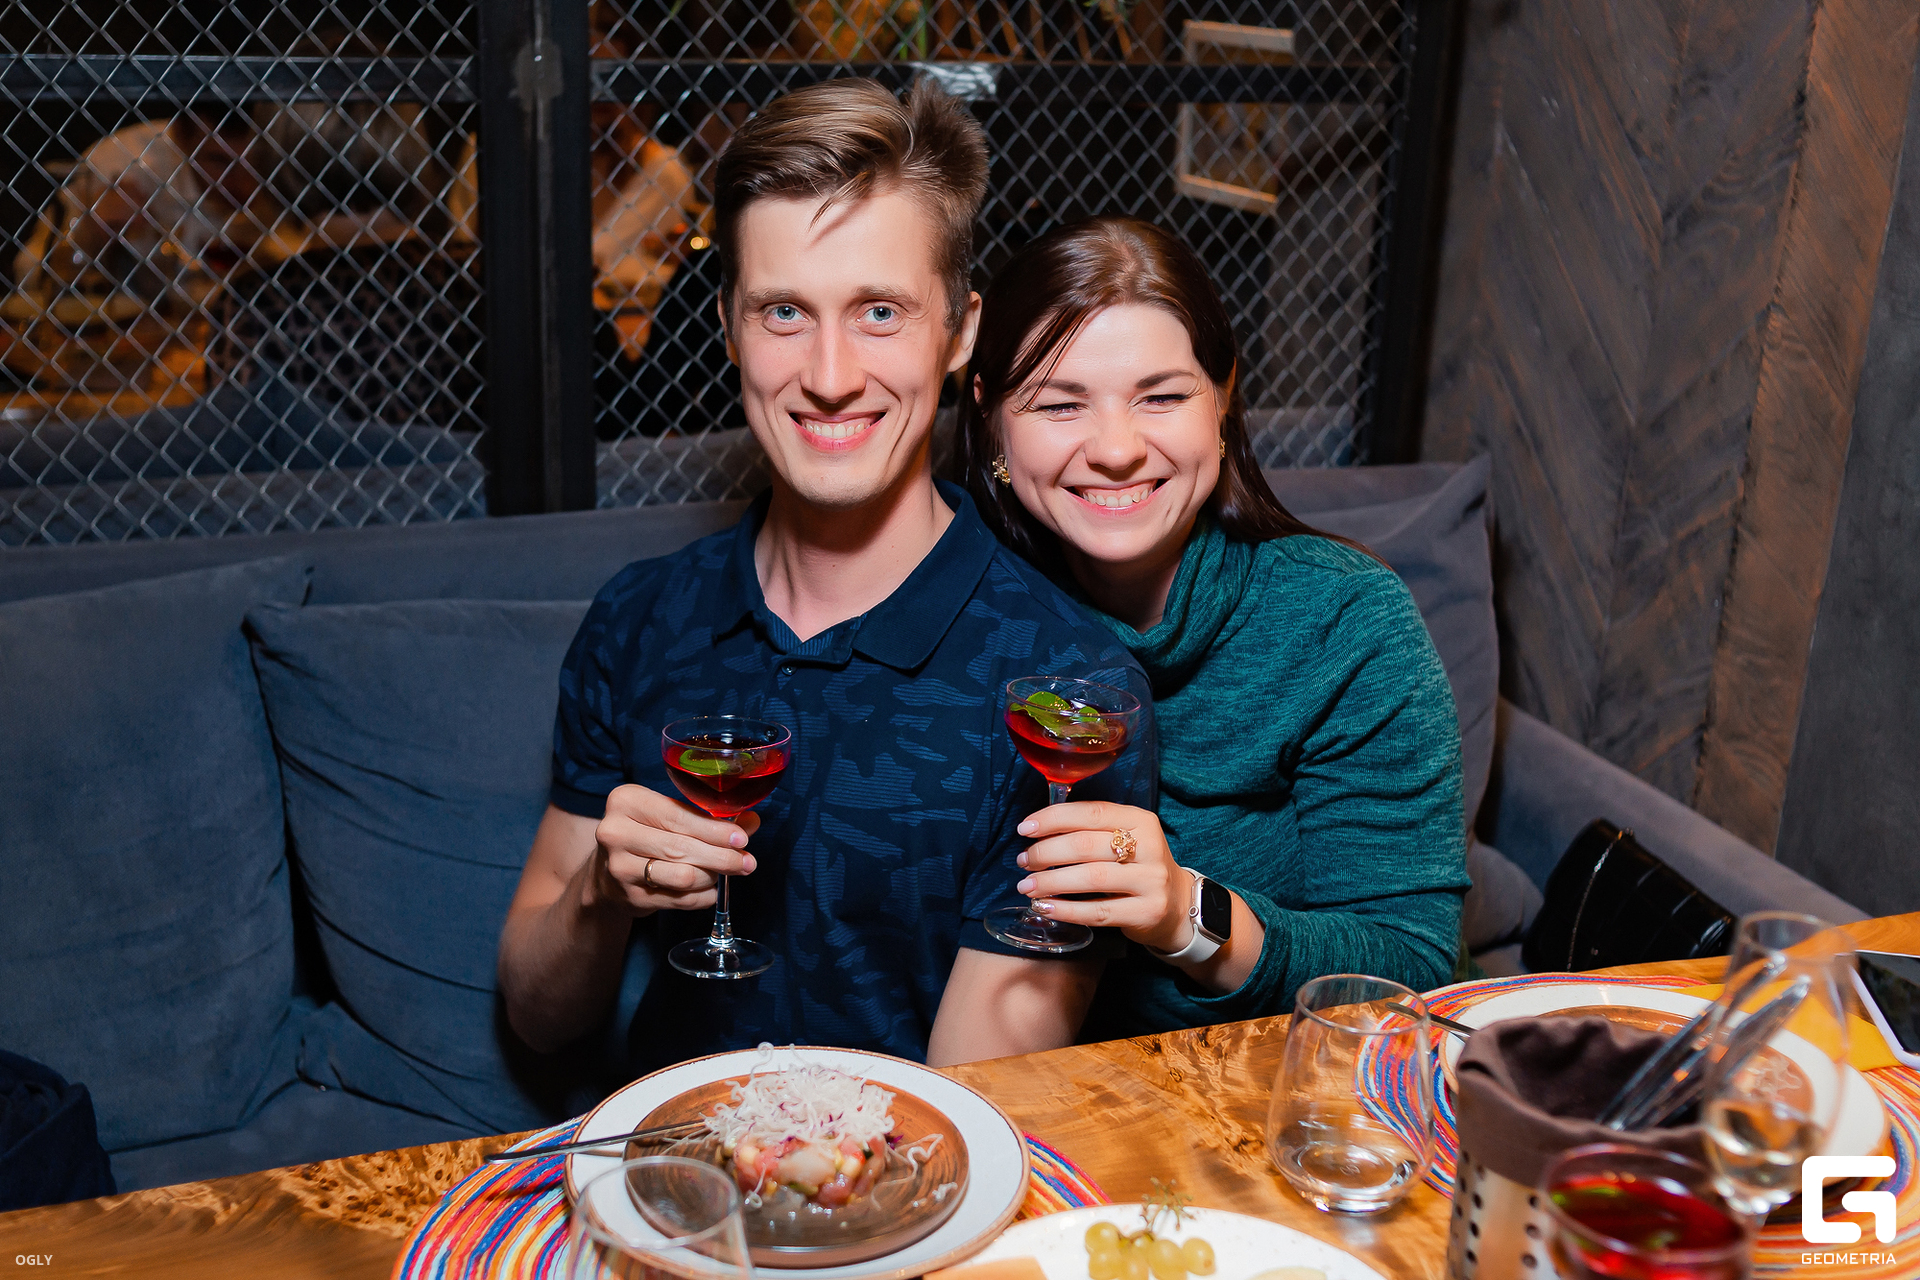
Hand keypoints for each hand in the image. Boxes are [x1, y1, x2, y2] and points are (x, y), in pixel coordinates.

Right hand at [587, 783, 759, 916]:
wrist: (605, 873)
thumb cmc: (645, 834)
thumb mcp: (667, 815)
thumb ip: (707, 817)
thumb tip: (751, 822)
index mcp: (625, 801)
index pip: (677, 816)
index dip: (714, 829)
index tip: (741, 838)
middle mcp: (616, 832)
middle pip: (681, 847)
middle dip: (721, 856)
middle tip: (747, 862)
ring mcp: (619, 868)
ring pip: (683, 876)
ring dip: (713, 876)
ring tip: (727, 872)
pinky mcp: (630, 897)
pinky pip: (680, 899)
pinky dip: (702, 896)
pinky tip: (711, 890)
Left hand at [1014, 802, 1190, 952]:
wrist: (1177, 904)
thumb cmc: (1137, 866)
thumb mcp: (1125, 838)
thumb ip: (1090, 829)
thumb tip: (1038, 829)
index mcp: (1141, 820)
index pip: (1091, 812)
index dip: (1053, 819)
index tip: (1025, 829)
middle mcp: (1149, 847)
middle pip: (1086, 845)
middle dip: (1046, 853)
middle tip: (1024, 861)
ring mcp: (1151, 881)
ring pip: (1091, 878)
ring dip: (1051, 882)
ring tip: (1027, 886)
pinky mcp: (1147, 912)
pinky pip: (1098, 911)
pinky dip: (1066, 909)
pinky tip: (1045, 907)